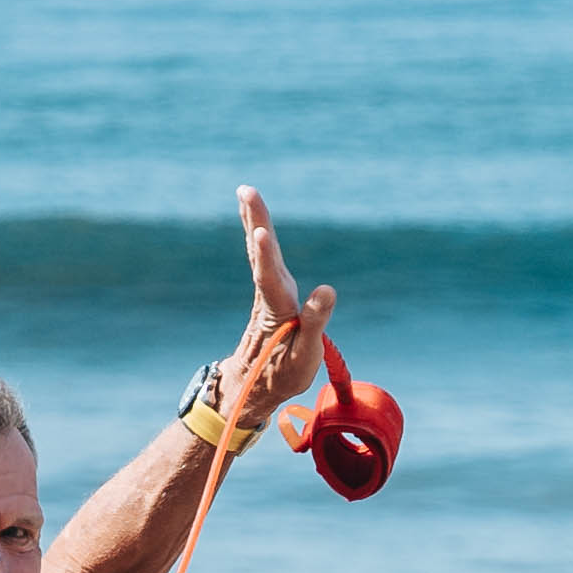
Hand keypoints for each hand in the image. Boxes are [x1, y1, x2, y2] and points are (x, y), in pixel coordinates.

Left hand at [223, 187, 336, 437]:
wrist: (256, 382)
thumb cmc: (284, 372)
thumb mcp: (305, 356)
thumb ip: (314, 322)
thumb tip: (326, 290)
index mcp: (277, 310)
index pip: (268, 278)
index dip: (265, 256)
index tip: (259, 232)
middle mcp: (269, 294)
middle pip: (261, 252)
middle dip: (255, 220)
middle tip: (247, 190)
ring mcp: (268, 289)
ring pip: (260, 250)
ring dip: (254, 219)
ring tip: (246, 192)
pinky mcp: (270, 289)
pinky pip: (263, 255)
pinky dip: (258, 233)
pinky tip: (257, 219)